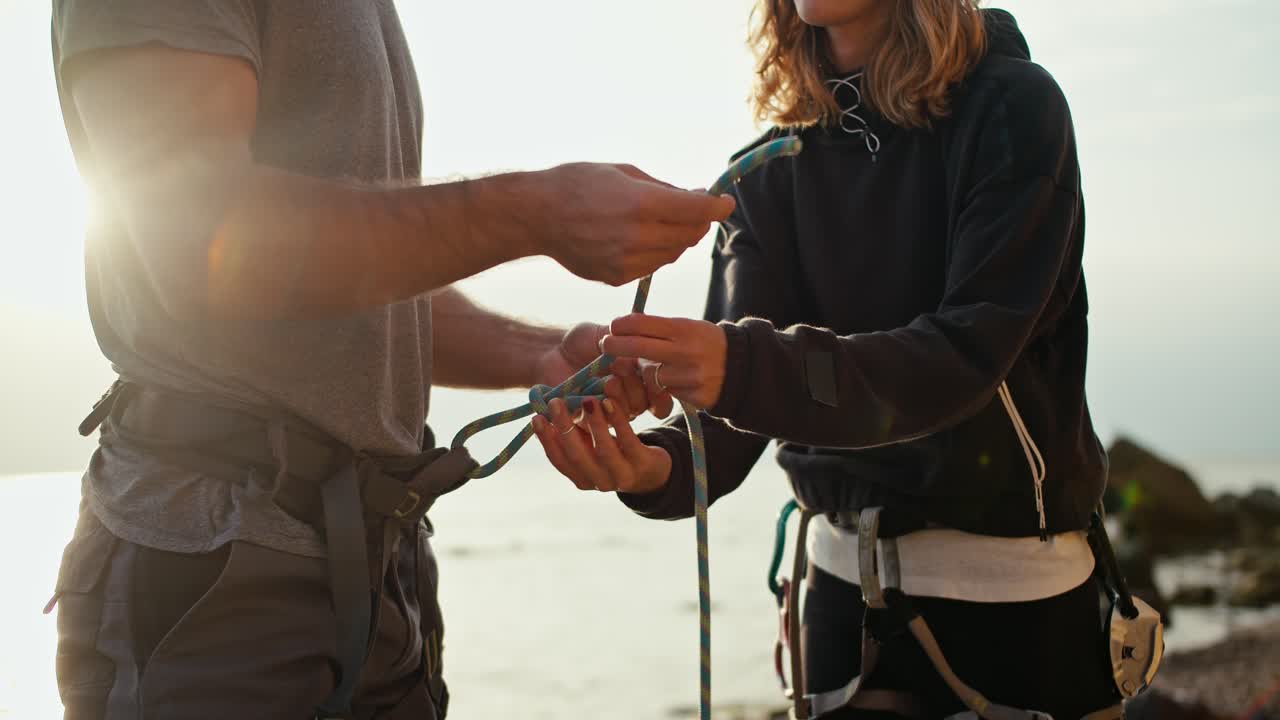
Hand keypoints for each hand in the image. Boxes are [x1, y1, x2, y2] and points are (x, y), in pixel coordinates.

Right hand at [532, 396, 672, 493]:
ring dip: (594, 424)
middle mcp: (600, 482)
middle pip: (578, 456)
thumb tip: (543, 414)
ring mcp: (622, 475)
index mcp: (581, 479)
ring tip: (587, 399)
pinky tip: (609, 403)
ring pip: (604, 450)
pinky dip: (618, 421)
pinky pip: (628, 440)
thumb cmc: (612, 452)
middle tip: (556, 402)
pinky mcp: (643, 464)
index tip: (537, 417)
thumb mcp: (589, 447)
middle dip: (565, 428)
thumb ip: (571, 436)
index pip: (559, 461)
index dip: (546, 440)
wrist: (652, 472)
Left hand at [534, 322, 674, 419]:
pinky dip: (598, 409)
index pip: (659, 392)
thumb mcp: (607, 334)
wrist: (549, 353)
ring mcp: (609, 411)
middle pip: (644, 403)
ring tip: (607, 382)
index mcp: (637, 377)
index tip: (648, 368)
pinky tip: (590, 396)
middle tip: (620, 366)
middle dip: (635, 385)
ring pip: (626, 415)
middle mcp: (627, 397)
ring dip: (620, 398)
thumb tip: (648, 342)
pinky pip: (600, 424)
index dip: (659, 386)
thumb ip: (629, 338)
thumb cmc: (580, 342)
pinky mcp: (589, 422)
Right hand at [535, 164, 734, 285]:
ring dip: (676, 238)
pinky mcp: (617, 278)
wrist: (537, 216)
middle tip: (694, 209)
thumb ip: (664, 187)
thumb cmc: (578, 183)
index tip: (725, 203)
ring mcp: (626, 262)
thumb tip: (696, 196)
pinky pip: (651, 266)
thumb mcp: (624, 172)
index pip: (696, 210)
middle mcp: (636, 236)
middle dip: (698, 222)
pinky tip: (636, 237)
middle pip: (689, 235)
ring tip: (660, 221)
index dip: (716, 206)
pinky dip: (654, 252)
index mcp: (640, 203)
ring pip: (673, 254)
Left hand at [601, 314, 727, 408]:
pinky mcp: (694, 396)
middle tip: (604, 345)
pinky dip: (663, 387)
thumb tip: (623, 327)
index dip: (622, 325)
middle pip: (638, 348)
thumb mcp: (689, 327)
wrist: (743, 369)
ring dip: (644, 373)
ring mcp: (690, 376)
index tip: (613, 326)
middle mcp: (686, 352)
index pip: (643, 323)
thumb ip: (660, 329)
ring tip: (649, 366)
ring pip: (650, 376)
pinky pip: (666, 392)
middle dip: (616, 346)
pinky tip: (673, 380)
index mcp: (684, 329)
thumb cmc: (706, 343)